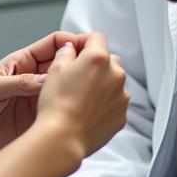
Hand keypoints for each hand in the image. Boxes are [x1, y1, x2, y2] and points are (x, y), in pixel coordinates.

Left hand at [0, 31, 89, 161]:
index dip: (71, 42)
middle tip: (97, 72)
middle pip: (64, 66)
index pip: (53, 44)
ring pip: (65, 90)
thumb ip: (19, 83)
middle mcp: (33, 78)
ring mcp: (36, 100)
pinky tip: (81, 117)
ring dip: (78, 91)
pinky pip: (58, 113)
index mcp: (23, 62)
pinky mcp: (37, 121)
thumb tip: (47, 80)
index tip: (88, 46)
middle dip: (81, 66)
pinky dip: (71, 114)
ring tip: (94, 96)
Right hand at [35, 32, 127, 158]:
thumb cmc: (57, 105)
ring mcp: (121, 96)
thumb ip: (66, 52)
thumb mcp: (55, 69)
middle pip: (108, 60)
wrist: (63, 138)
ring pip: (113, 82)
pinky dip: (105, 104)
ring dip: (102, 85)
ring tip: (81, 98)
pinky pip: (115, 102)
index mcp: (98, 58)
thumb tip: (70, 49)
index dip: (84, 42)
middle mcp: (115, 74)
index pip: (96, 37)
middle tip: (76, 77)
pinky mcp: (122, 115)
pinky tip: (88, 111)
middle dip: (95, 65)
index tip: (76, 50)